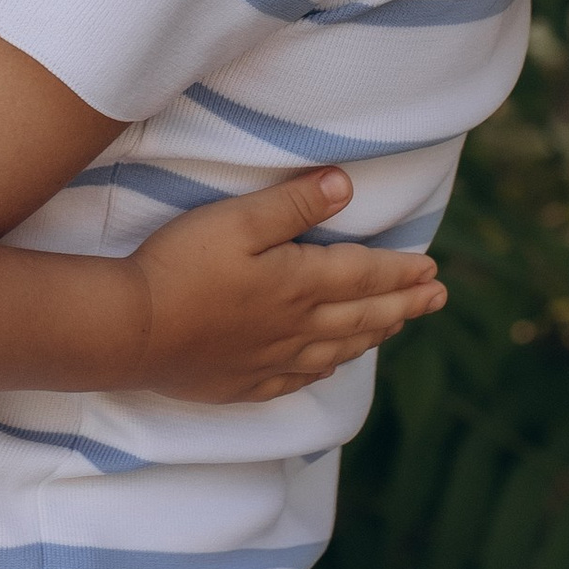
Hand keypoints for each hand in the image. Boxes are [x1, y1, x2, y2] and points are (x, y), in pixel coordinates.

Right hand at [129, 170, 445, 403]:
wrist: (131, 331)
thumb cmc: (180, 266)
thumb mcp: (237, 220)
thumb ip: (293, 204)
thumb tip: (345, 186)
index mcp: (299, 283)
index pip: (365, 274)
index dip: (402, 272)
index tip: (433, 270)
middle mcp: (296, 327)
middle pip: (363, 316)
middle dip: (404, 305)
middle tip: (437, 299)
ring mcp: (271, 360)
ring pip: (338, 350)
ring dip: (374, 336)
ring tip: (396, 326)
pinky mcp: (244, 382)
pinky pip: (299, 379)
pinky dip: (326, 369)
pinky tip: (331, 367)